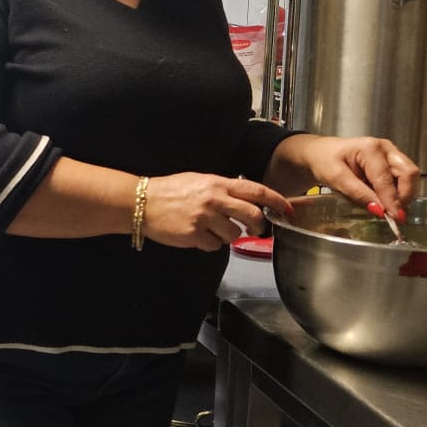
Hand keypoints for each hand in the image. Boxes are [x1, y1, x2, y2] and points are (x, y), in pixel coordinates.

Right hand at [142, 173, 290, 251]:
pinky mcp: (193, 235)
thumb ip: (222, 189)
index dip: (276, 201)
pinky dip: (209, 244)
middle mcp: (214, 200)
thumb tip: (245, 201)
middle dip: (258, 225)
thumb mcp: (199, 180)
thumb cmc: (169, 190)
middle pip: (252, 215)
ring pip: (234, 235)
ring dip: (228, 236)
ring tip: (213, 230)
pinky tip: (197, 236)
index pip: (256, 191)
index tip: (287, 210)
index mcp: (217, 183)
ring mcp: (204, 218)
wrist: (140, 202)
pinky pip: (213, 246)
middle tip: (255, 229)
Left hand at [290, 135, 420, 221]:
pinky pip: (403, 178)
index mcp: (370, 148)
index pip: (385, 178)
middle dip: (404, 196)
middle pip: (408, 173)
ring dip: (404, 194)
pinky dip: (399, 191)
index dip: (391, 199)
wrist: (321, 152)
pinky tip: (387, 200)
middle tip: (395, 215)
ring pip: (410, 176)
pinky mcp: (393, 162)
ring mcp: (391, 154)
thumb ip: (357, 193)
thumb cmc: (325, 161)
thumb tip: (378, 210)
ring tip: (390, 208)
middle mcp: (386, 149)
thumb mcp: (335, 178)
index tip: (394, 217)